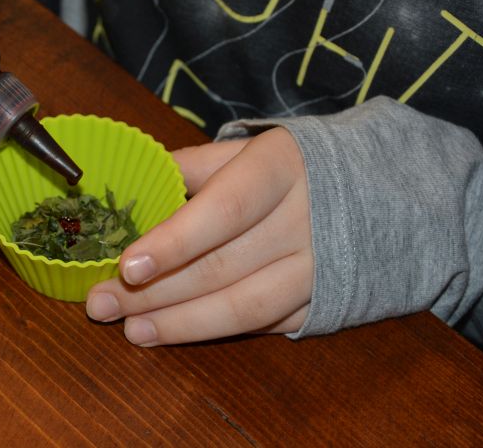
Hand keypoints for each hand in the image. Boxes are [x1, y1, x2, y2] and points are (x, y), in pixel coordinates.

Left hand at [85, 127, 313, 344]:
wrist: (381, 189)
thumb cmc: (292, 168)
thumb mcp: (247, 150)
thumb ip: (190, 167)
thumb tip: (128, 187)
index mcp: (279, 169)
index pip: (224, 211)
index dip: (175, 242)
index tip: (128, 266)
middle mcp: (305, 221)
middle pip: (222, 266)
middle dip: (155, 292)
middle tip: (102, 304)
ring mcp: (320, 269)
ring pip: (245, 307)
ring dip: (182, 324)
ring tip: (132, 331)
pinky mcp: (325, 302)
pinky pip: (265, 324)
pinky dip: (218, 331)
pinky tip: (178, 333)